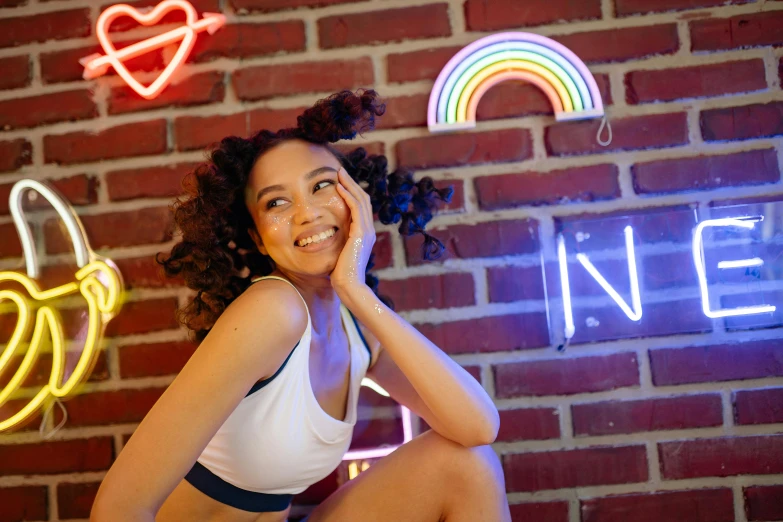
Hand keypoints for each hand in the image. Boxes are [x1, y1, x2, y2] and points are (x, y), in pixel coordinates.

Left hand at [330, 168, 374, 291]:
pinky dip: (348, 196)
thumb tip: (326, 237)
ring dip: (349, 184)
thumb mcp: (339, 253)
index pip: (360, 207)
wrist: (348, 285)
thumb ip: (338, 242)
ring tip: (339, 173)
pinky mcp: (361, 233)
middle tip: (340, 171)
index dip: (351, 192)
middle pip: (363, 199)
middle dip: (351, 183)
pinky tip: (338, 187)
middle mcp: (368, 230)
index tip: (340, 182)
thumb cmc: (340, 274)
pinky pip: (355, 208)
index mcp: (364, 234)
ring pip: (360, 200)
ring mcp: (366, 231)